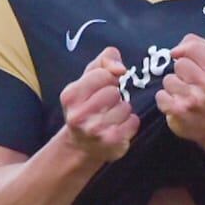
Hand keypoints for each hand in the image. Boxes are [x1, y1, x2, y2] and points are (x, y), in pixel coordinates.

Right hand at [60, 47, 138, 162]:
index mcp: (70, 96)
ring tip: (112, 116)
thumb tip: (120, 69)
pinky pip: (134, 121)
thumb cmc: (87, 104)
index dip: (108, 78)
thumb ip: (105, 60)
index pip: (103, 75)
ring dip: (123, 110)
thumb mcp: (89, 77)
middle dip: (115, 95)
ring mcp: (95, 131)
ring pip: (125, 107)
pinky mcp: (112, 143)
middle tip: (106, 104)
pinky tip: (118, 126)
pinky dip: (130, 122)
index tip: (102, 87)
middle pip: (114, 92)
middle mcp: (79, 115)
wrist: (81, 145)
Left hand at [157, 35, 204, 143]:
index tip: (183, 57)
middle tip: (190, 82)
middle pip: (180, 64)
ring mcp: (196, 101)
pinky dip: (165, 99)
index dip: (184, 50)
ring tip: (185, 95)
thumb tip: (178, 48)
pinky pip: (160, 96)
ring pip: (168, 80)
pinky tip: (176, 104)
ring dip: (173, 87)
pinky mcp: (180, 112)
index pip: (193, 47)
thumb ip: (203, 47)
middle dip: (181, 72)